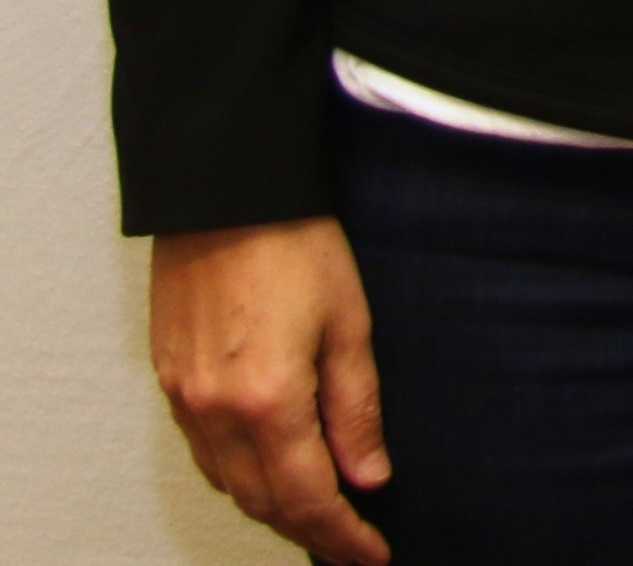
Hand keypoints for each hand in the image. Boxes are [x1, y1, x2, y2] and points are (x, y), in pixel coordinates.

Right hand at [151, 216, 391, 564]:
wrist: (225, 194)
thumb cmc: (297, 245)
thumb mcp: (350, 323)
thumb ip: (356, 407)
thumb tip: (369, 476)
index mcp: (268, 401)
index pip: (306, 498)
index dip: (341, 536)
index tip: (373, 556)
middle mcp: (216, 412)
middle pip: (262, 502)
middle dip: (309, 530)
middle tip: (351, 543)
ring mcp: (184, 398)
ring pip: (228, 483)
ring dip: (271, 505)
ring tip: (318, 513)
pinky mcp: (169, 379)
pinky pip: (202, 452)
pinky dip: (238, 474)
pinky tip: (268, 468)